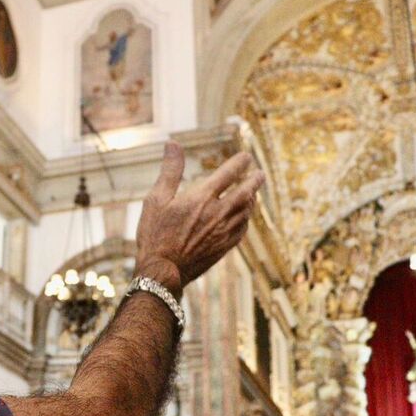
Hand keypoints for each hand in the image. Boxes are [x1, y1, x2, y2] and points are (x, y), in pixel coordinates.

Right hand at [134, 143, 262, 292]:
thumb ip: (170, 171)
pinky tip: (243, 218)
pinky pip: (242, 229)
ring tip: (253, 193)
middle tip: (260, 173)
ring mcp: (223, 232)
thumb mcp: (156, 199)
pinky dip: (245, 219)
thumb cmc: (155, 234)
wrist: (162, 271)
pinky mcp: (224, 248)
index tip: (246, 157)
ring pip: (246, 211)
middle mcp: (218, 213)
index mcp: (202, 197)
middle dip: (254, 180)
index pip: (229, 173)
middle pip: (245, 191)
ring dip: (252, 199)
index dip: (240, 162)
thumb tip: (173, 144)